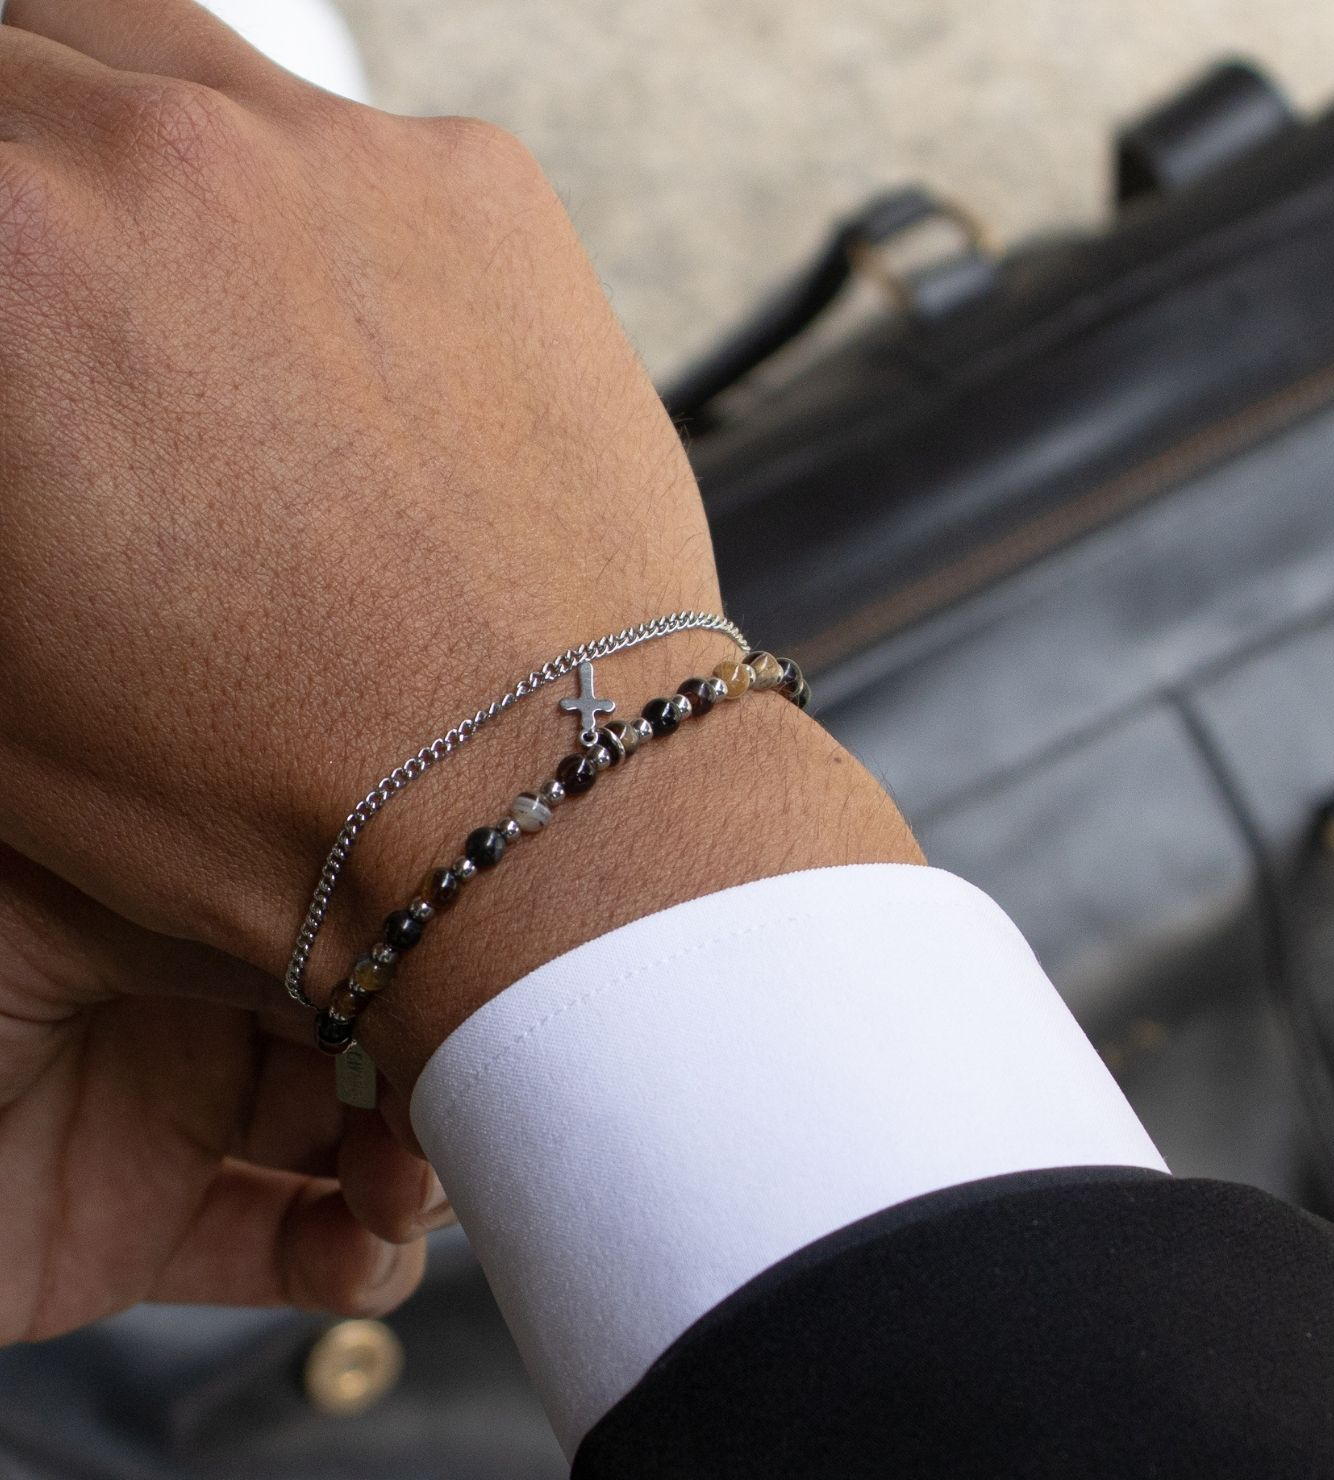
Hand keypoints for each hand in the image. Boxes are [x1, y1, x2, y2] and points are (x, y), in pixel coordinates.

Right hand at [0, 0, 921, 1346]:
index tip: (15, 353)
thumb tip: (17, 422)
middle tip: (57, 319)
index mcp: (1, 257)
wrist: (530, 801)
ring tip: (161, 306)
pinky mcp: (478, 189)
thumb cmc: (268, 779)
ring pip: (168, 70)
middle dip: (16, 189)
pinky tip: (320, 341)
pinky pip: (341, 142)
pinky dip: (301, 211)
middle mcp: (163, 154)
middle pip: (21, 80)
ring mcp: (338, 155)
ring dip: (132, 163)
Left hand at [0, 843, 435, 1341]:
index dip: (425, 976)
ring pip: (350, 1152)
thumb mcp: (92, 909)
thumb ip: (254, 919)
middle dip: (442, 1084)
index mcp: (179, 901)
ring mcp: (168, 1125)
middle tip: (470, 1115)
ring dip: (412, 1181)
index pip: (350, 931)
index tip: (483, 1015)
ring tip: (401, 1196)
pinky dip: (348, 1270)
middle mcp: (188, 1006)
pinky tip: (359, 1257)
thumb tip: (411, 931)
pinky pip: (278, 1255)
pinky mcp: (139, 1238)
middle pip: (371, 1042)